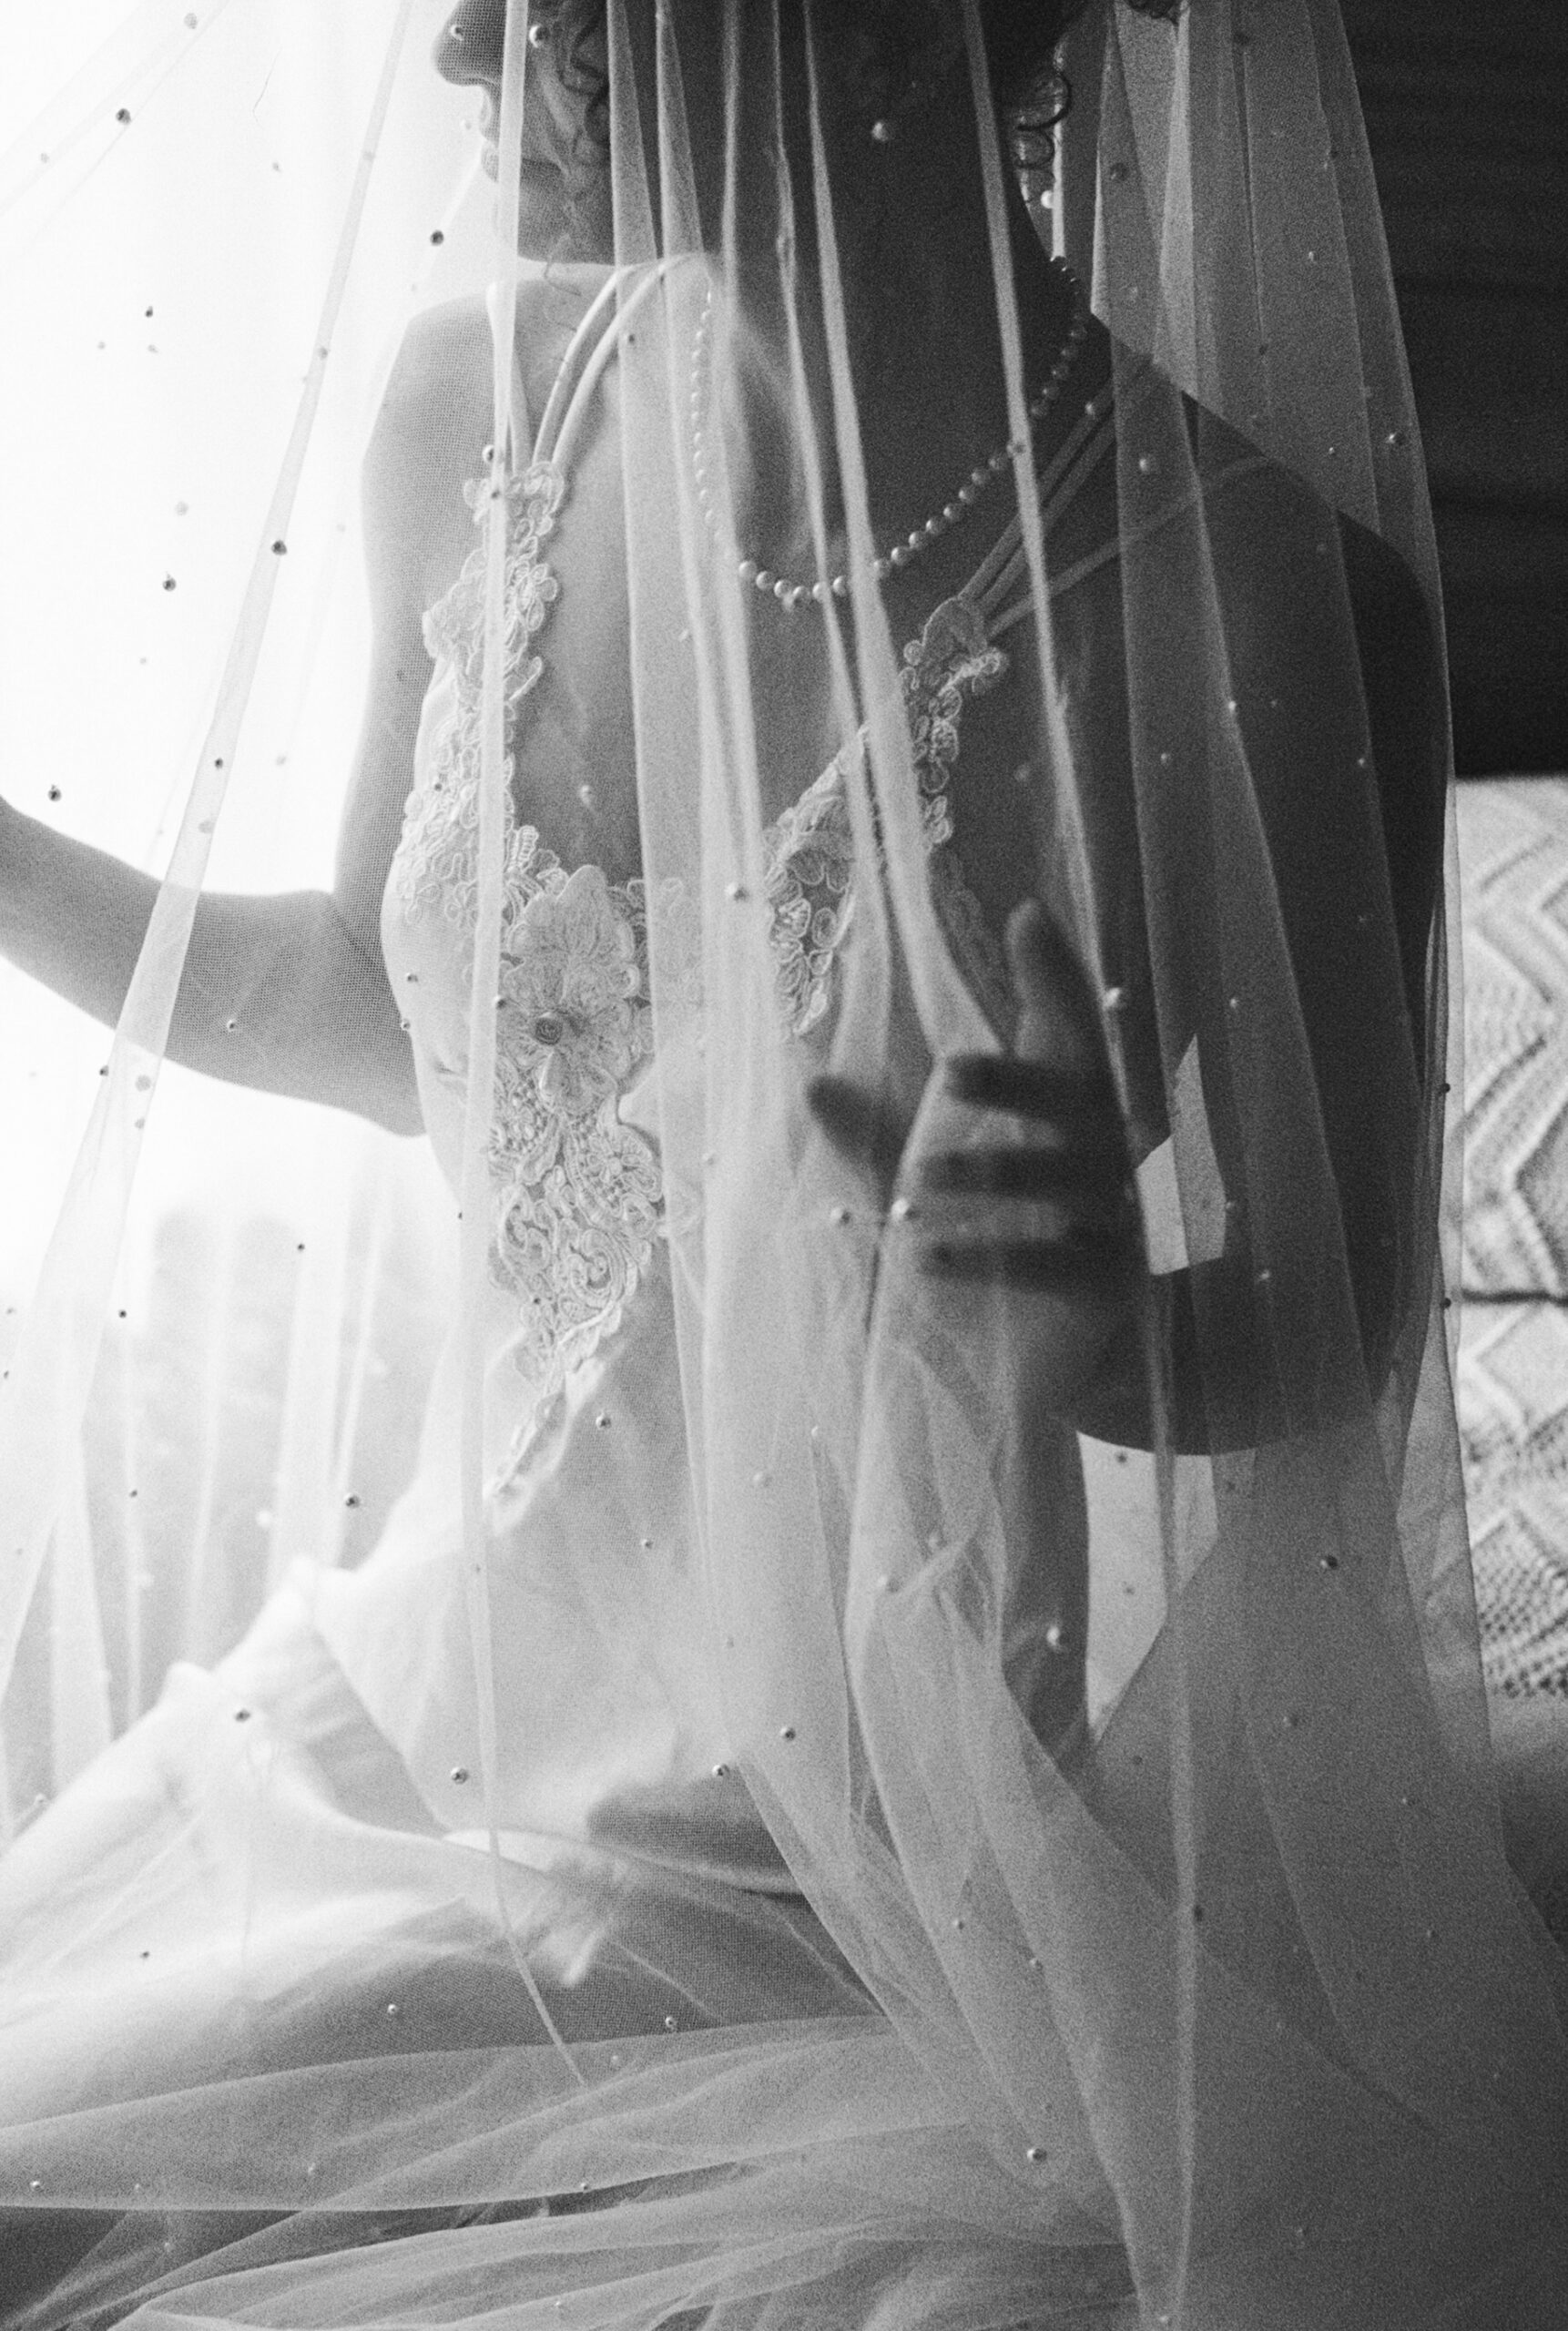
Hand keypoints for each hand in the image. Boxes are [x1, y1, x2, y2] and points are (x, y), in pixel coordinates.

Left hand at [808, 900, 1143, 1414]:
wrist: (1033, 1369)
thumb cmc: (983, 1255)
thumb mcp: (917, 1190)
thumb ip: (875, 1138)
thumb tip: (812, 1083)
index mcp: (1068, 1115)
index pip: (1070, 1030)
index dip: (1055, 975)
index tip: (1026, 915)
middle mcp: (1107, 1156)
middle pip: (1079, 1100)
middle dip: (1018, 1082)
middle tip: (949, 1066)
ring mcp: (1121, 1221)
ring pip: (1071, 1182)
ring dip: (993, 1176)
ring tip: (916, 1182)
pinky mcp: (1114, 1287)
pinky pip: (1061, 1264)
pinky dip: (995, 1259)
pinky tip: (926, 1259)